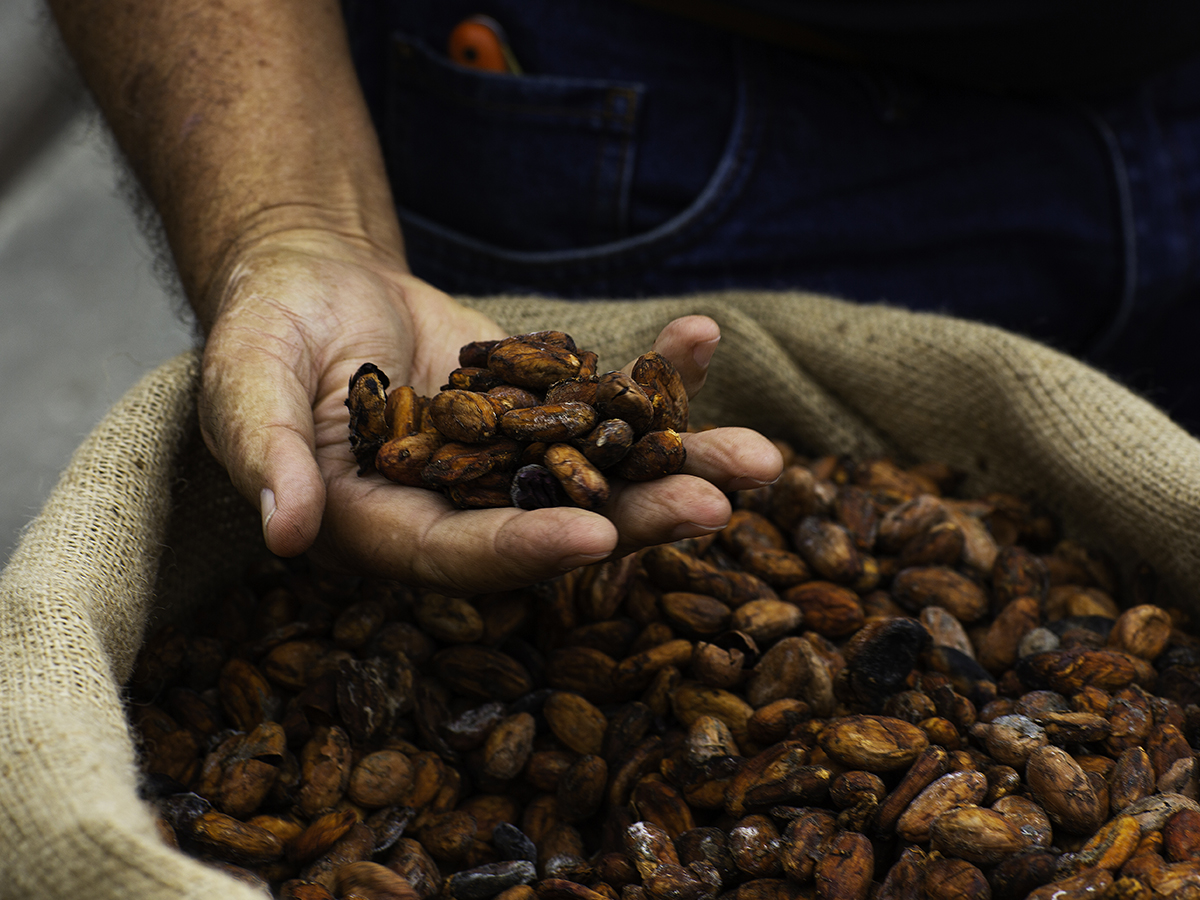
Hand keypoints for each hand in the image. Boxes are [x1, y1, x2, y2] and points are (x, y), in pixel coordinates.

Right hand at [200, 230, 782, 593]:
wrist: (319, 282)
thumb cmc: (267, 331)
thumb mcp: (246, 383)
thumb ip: (266, 451)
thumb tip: (282, 530)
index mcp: (388, 528)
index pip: (458, 555)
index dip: (522, 549)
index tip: (591, 536)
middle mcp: (462, 509)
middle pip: (557, 526)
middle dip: (638, 520)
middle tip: (718, 504)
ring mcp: (512, 460)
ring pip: (604, 474)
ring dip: (681, 464)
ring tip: (760, 458)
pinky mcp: (544, 409)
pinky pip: (608, 400)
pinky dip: (659, 376)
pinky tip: (702, 339)